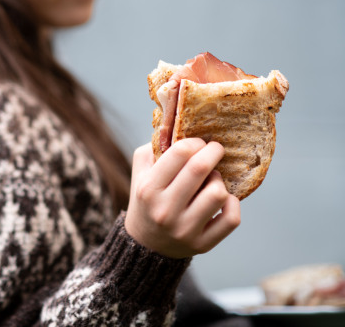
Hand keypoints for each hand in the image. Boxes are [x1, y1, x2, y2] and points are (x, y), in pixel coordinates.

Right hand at [125, 138, 240, 258]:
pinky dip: (232, 204)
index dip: (195, 142)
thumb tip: (176, 126)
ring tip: (212, 181)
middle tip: (216, 149)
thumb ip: (153, 148)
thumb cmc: (146, 201)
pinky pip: (231, 219)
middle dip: (214, 152)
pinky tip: (223, 200)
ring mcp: (184, 230)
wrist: (145, 245)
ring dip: (219, 181)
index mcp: (148, 189)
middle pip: (200, 168)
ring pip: (218, 193)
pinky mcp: (202, 244)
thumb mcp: (139, 173)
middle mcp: (165, 210)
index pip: (179, 153)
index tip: (199, 143)